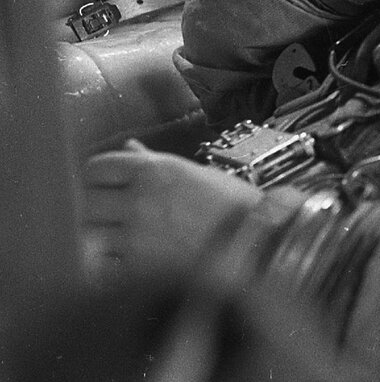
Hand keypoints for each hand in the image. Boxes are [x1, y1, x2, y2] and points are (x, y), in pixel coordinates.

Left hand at [81, 140, 263, 280]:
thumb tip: (128, 148)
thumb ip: (153, 163)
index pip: (96, 168)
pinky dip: (108, 263)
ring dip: (97, 237)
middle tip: (108, 216)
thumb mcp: (193, 174)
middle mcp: (141, 198)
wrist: (256, 244)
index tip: (103, 187)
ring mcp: (137, 234)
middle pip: (86, 200)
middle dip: (94, 208)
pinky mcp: (139, 267)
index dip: (96, 178)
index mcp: (154, 170)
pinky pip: (102, 264)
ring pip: (88, 234)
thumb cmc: (230, 206)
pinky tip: (125, 260)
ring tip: (114, 241)